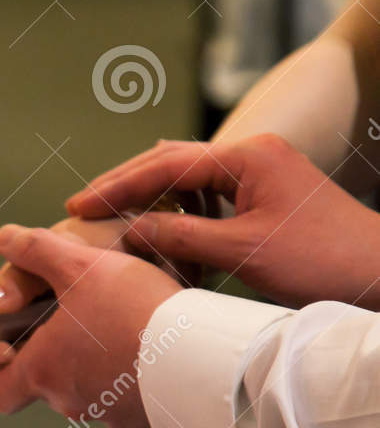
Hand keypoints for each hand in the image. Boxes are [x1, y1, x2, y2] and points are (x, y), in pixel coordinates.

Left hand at [0, 225, 182, 427]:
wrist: (203, 355)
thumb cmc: (134, 312)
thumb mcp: (80, 266)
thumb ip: (37, 251)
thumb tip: (5, 238)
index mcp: (42, 371)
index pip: (0, 392)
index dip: (4, 369)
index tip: (18, 342)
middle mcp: (69, 400)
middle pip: (44, 386)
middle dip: (55, 355)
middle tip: (79, 319)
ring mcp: (107, 414)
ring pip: (86, 389)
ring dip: (93, 363)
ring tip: (119, 325)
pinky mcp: (142, 418)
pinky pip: (124, 397)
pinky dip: (128, 375)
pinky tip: (148, 345)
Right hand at [65, 133, 379, 309]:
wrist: (377, 272)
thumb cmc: (320, 261)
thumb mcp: (242, 251)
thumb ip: (181, 237)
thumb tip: (130, 229)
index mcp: (247, 157)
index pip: (165, 166)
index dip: (116, 187)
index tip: (77, 205)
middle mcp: (252, 154)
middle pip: (171, 162)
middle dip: (124, 184)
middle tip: (80, 205)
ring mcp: (260, 172)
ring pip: (188, 177)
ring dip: (149, 196)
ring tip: (110, 214)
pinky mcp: (265, 195)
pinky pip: (208, 194)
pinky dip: (177, 209)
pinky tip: (158, 225)